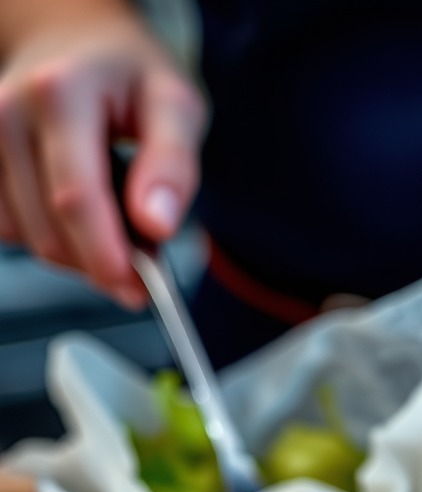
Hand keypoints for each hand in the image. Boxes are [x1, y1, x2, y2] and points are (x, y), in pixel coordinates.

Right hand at [0, 7, 205, 305]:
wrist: (77, 42)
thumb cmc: (133, 76)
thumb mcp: (176, 107)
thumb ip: (173, 165)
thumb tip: (157, 225)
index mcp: (60, 94)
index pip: (75, 198)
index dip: (106, 254)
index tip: (138, 289)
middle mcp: (8, 112)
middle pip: (49, 229)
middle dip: (103, 262)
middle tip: (149, 262)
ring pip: (30, 239)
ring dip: (81, 255)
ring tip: (123, 229)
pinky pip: (14, 231)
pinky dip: (57, 241)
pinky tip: (86, 221)